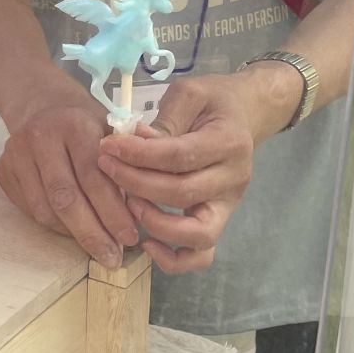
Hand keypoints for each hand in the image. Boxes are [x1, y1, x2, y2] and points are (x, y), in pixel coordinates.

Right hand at [0, 85, 137, 268]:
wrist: (40, 103)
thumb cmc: (85, 123)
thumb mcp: (111, 131)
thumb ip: (125, 164)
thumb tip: (139, 212)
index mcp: (74, 124)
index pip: (94, 177)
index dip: (113, 212)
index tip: (130, 238)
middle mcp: (40, 137)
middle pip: (66, 198)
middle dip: (92, 233)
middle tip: (112, 257)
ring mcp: (16, 153)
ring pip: (45, 209)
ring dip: (73, 234)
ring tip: (96, 247)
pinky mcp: (2, 169)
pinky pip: (30, 209)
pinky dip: (54, 226)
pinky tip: (73, 231)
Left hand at [95, 68, 299, 274]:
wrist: (246, 114)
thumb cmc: (213, 102)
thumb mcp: (189, 94)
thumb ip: (165, 120)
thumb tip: (133, 142)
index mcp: (229, 142)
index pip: (180, 156)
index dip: (139, 155)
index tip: (108, 146)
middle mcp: (234, 179)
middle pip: (182, 193)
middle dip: (136, 183)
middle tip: (107, 167)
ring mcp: (229, 205)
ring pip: (198, 234)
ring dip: (157, 224)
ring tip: (129, 204)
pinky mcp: (220, 221)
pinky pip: (202, 255)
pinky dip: (174, 259)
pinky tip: (146, 242)